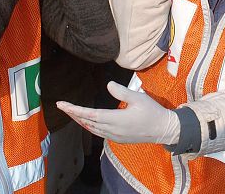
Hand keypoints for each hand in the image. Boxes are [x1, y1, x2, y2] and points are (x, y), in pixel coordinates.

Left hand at [57, 81, 179, 144]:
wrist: (163, 130)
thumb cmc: (152, 112)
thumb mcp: (139, 98)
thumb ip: (122, 91)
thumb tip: (108, 85)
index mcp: (116, 119)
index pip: (90, 115)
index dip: (75, 110)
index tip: (62, 105)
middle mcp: (112, 130)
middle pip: (87, 123)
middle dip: (73, 114)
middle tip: (61, 106)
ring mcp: (114, 136)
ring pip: (91, 129)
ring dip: (80, 121)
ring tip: (70, 112)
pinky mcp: (118, 139)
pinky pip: (98, 133)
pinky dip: (89, 126)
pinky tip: (86, 122)